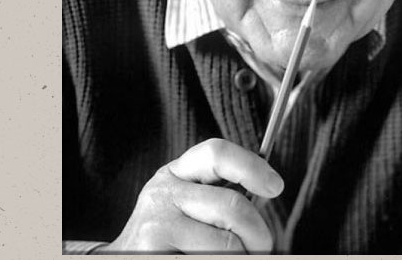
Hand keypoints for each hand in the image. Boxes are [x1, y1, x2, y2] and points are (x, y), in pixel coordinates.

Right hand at [97, 138, 284, 253]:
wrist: (126, 259)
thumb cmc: (170, 239)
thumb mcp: (190, 206)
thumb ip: (221, 196)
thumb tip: (268, 189)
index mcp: (176, 173)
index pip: (216, 153)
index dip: (251, 167)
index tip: (275, 186)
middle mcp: (163, 192)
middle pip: (233, 206)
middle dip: (258, 234)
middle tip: (259, 249)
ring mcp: (156, 222)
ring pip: (227, 244)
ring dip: (241, 257)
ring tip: (229, 259)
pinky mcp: (153, 249)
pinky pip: (209, 259)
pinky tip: (197, 259)